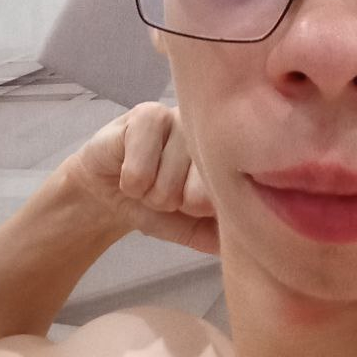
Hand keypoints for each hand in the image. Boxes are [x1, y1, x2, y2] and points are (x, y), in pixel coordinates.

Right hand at [63, 103, 218, 255]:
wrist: (108, 193)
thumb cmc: (155, 204)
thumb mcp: (193, 227)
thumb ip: (220, 233)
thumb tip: (249, 241)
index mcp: (227, 155)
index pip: (225, 198)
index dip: (196, 210)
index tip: (185, 200)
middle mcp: (208, 132)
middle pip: (197, 196)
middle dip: (172, 204)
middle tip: (161, 190)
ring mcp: (179, 118)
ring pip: (166, 186)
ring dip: (148, 194)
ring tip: (145, 179)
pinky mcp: (145, 115)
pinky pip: (138, 174)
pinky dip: (129, 185)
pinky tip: (126, 168)